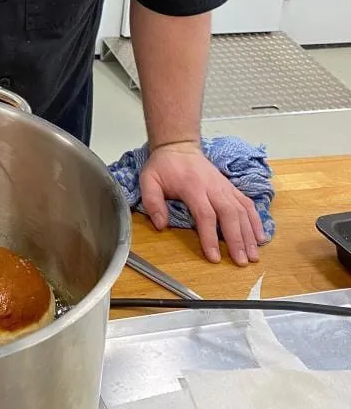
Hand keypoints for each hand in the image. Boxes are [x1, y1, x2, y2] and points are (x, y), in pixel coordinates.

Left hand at [139, 142, 265, 265]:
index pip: (205, 214)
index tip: (214, 258)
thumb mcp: (148, 180)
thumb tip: (160, 225)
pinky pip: (247, 203)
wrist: (179, 147)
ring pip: (242, 210)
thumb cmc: (163, 167)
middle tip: (242, 262)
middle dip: (237, 239)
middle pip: (229, 214)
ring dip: (249, 233)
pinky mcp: (230, 186)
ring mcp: (224, 186)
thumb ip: (152, 202)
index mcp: (192, 187)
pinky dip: (256, 220)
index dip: (210, 237)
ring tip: (254, 255)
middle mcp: (213, 187)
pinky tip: (260, 237)